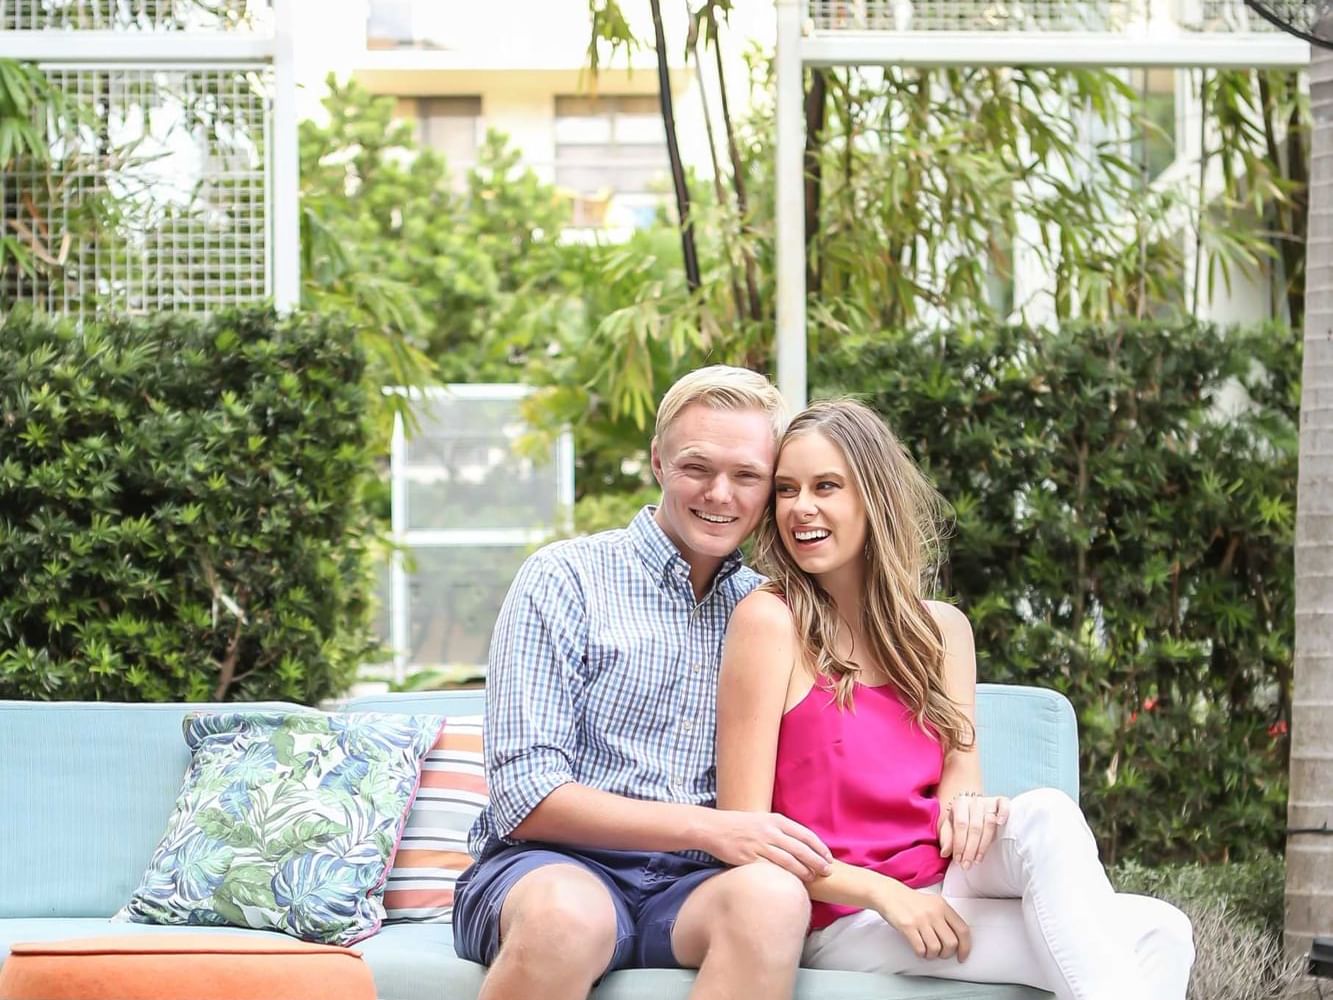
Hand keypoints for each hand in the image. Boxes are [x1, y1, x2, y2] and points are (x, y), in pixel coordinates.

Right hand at [701, 809, 833, 880]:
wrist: (713, 828)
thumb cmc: (739, 824)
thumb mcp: (762, 819)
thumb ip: (780, 829)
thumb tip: (800, 843)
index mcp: (775, 820)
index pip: (805, 834)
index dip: (819, 847)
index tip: (828, 857)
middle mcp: (770, 831)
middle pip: (800, 848)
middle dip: (817, 861)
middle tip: (827, 871)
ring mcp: (759, 845)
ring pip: (788, 860)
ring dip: (803, 871)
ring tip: (813, 878)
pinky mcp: (749, 858)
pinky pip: (771, 869)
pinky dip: (783, 876)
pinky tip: (791, 882)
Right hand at [874, 881, 971, 960]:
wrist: (889, 894)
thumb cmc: (911, 902)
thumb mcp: (933, 903)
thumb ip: (945, 918)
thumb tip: (957, 940)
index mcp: (943, 906)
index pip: (963, 930)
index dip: (965, 947)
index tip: (962, 956)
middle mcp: (934, 912)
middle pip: (951, 943)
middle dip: (946, 953)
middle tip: (940, 953)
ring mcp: (921, 919)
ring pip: (936, 948)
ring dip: (932, 955)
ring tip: (928, 951)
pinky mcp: (907, 926)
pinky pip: (920, 948)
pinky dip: (921, 954)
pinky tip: (919, 949)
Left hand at [938, 793, 1009, 868]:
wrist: (972, 807)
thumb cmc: (960, 819)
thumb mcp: (949, 827)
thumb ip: (947, 838)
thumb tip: (944, 853)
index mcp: (960, 803)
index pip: (960, 825)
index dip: (959, 843)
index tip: (958, 860)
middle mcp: (974, 801)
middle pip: (975, 827)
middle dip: (971, 849)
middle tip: (967, 864)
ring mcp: (989, 801)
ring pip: (990, 823)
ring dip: (984, 844)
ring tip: (978, 859)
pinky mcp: (1000, 802)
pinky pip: (1004, 805)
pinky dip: (1004, 813)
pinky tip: (1001, 824)